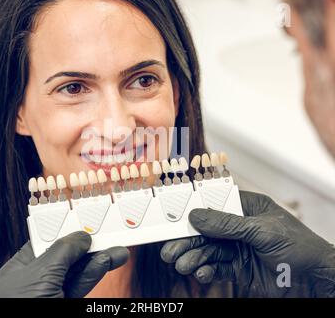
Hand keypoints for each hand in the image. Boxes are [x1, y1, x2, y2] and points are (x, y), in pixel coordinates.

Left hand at [0, 231, 128, 297]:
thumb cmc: (20, 306)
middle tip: (110, 234)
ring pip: (80, 270)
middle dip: (90, 244)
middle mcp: (39, 278)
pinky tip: (107, 261)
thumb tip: (81, 237)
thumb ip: (63, 251)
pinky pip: (84, 283)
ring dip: (100, 258)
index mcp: (23, 266)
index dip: (67, 228)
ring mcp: (55, 293)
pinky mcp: (68, 303)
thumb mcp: (41, 273)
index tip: (86, 219)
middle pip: (68, 254)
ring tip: (118, 250)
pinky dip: (96, 272)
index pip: (47, 239)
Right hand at [161, 191, 334, 296]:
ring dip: (193, 257)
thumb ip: (228, 224)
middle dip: (188, 240)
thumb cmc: (300, 247)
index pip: (214, 205)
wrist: (318, 283)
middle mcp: (240, 227)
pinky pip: (216, 268)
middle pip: (206, 231)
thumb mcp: (262, 231)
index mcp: (248, 208)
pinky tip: (203, 274)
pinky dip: (206, 271)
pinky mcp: (239, 269)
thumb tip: (196, 215)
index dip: (193, 210)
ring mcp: (238, 248)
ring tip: (182, 264)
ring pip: (208, 251)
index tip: (173, 218)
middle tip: (170, 251)